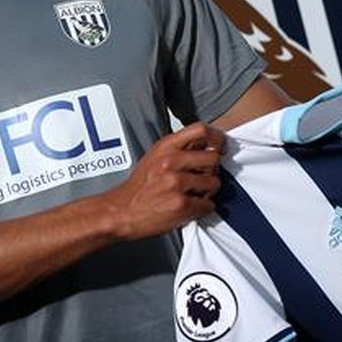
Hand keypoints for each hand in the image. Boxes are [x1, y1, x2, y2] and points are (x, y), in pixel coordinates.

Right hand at [104, 122, 224, 240]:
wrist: (121, 211)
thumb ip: (178, 149)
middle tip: (205, 177)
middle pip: (213, 158)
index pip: (201, 130)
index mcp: (166, 147)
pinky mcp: (181, 204)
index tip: (220, 146)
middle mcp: (171, 162)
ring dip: (209, 191)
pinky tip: (191, 206)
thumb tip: (205, 144)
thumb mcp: (155, 156)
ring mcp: (177, 183)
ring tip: (196, 193)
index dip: (217, 137)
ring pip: (214, 183)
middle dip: (213, 170)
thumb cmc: (139, 187)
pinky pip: (209, 204)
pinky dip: (203, 208)